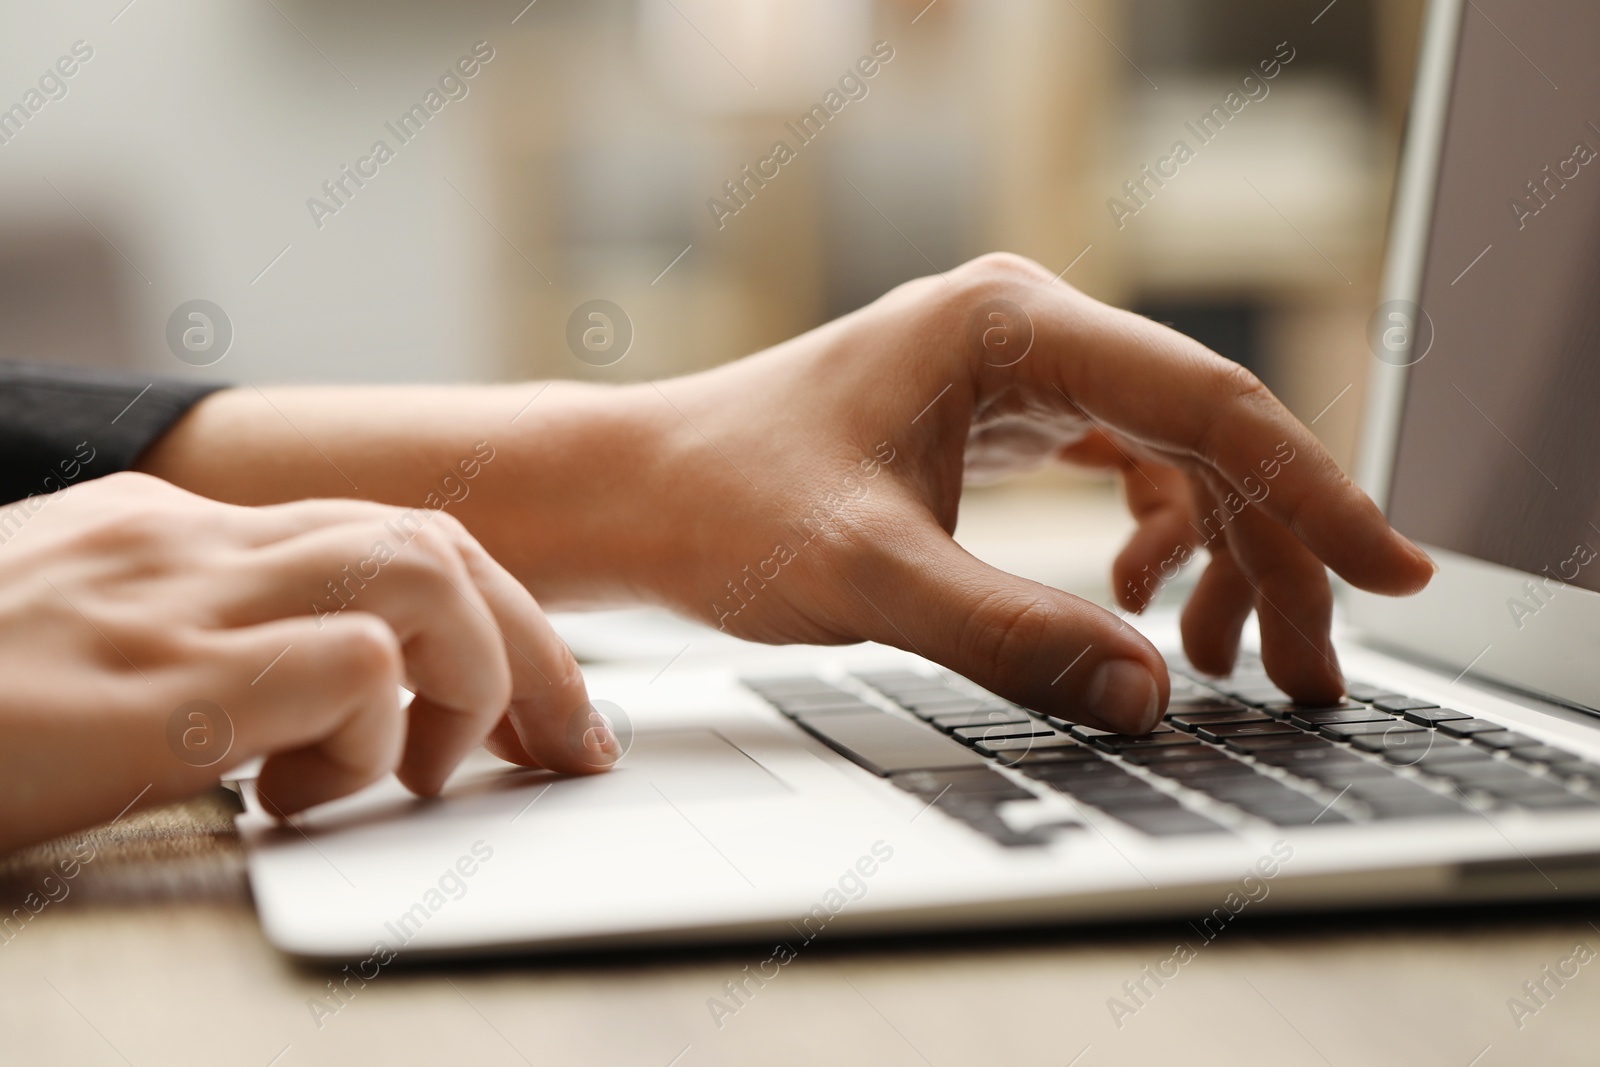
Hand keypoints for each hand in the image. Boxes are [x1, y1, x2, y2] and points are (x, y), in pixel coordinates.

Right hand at [0, 473, 598, 851]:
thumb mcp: (74, 634)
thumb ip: (190, 628)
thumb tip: (320, 680)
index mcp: (169, 524)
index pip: (381, 529)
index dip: (486, 607)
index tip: (535, 688)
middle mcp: (185, 542)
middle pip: (430, 540)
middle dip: (529, 641)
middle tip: (568, 735)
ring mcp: (170, 605)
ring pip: (417, 577)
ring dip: (474, 676)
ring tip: (448, 766)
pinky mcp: (155, 694)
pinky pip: (348, 668)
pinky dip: (378, 728)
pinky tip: (314, 792)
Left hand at [636, 254, 1433, 731]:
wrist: (641, 495)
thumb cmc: (723, 506)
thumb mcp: (865, 576)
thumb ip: (1007, 635)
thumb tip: (1149, 695)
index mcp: (1007, 324)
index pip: (1207, 403)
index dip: (1315, 493)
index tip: (1392, 572)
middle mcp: (1025, 330)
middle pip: (1207, 436)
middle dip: (1273, 553)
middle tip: (1313, 672)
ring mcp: (1015, 372)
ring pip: (1175, 458)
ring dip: (1222, 554)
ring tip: (1230, 661)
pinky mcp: (1000, 420)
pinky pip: (1124, 471)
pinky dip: (1157, 540)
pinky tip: (1142, 601)